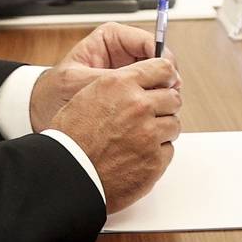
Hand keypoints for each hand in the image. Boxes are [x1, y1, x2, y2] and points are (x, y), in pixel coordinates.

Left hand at [30, 21, 178, 126]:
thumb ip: (109, 80)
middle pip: (159, 61)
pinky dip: (154, 107)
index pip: (149, 41)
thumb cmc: (55, 92)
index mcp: (111, 38)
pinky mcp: (131, 92)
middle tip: (168, 97)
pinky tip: (150, 118)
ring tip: (156, 110)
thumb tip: (138, 80)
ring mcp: (130, 73)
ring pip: (159, 80)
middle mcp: (124, 53)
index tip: (169, 76)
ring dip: (162, 95)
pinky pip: (151, 96)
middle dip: (166, 79)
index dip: (163, 58)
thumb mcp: (79, 83)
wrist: (43, 111)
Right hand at [47, 63, 181, 213]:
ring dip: (162, 130)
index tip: (167, 82)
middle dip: (164, 105)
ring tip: (140, 138)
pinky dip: (157, 153)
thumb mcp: (88, 95)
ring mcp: (149, 134)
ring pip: (173, 124)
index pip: (163, 68)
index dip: (166, 76)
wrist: (67, 174)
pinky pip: (168, 150)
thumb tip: (142, 84)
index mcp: (121, 85)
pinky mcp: (154, 161)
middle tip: (152, 115)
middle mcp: (138, 106)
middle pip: (173, 98)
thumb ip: (119, 86)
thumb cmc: (70, 139)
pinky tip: (137, 155)